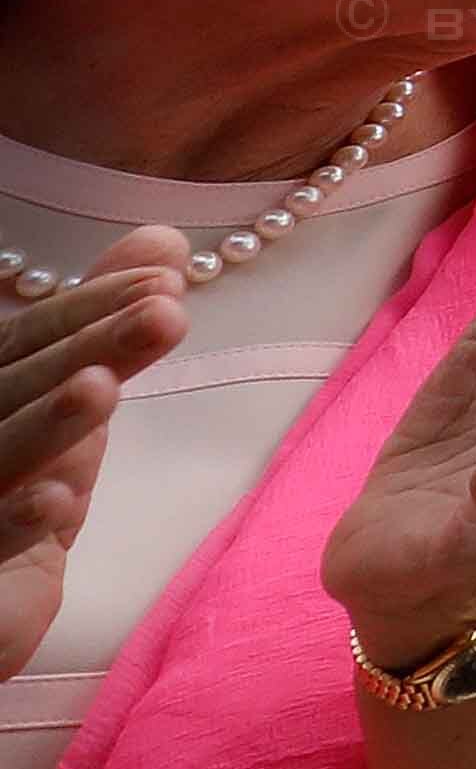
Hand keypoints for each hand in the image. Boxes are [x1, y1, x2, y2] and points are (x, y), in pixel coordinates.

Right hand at [0, 238, 185, 676]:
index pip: (20, 343)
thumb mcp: (65, 414)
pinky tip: (60, 501)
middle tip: (166, 311)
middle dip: (84, 348)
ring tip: (103, 387)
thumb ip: (99, 332)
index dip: (86, 308)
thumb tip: (161, 242)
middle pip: (8, 391)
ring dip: (45, 425)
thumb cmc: (17, 502)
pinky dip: (14, 525)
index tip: (168, 279)